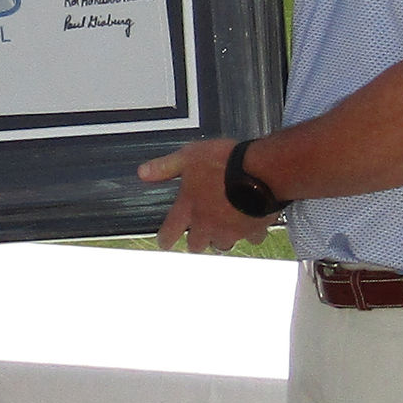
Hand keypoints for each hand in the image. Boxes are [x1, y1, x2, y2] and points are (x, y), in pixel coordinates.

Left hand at [137, 137, 272, 253]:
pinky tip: (252, 221)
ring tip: (224, 226)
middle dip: (196, 240)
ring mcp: (230, 230)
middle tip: (198, 232)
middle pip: (196, 245)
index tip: (165, 242)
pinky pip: (250, 238)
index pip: (169, 233)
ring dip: (221, 238)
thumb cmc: (224, 162)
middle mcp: (207, 225)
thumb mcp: (188, 157)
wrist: (259, 171)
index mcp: (189, 209)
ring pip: (222, 244)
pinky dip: (250, 232)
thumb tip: (143, 173)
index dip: (166, 239)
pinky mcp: (253, 230)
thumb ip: (166, 167)